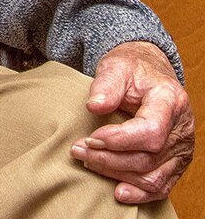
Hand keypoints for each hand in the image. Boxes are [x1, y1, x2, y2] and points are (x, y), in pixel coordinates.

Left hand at [76, 40, 193, 205]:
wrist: (150, 74)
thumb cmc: (132, 70)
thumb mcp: (116, 66)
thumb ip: (106, 85)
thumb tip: (93, 106)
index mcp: (170, 101)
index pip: (151, 131)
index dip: (120, 140)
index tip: (92, 137)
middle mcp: (181, 129)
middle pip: (148, 158)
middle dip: (110, 159)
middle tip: (78, 150)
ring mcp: (182, 149)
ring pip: (153, 176)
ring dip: (117, 174)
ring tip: (88, 162)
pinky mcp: (176, 163)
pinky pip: (162, 185)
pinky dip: (140, 193)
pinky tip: (119, 192)